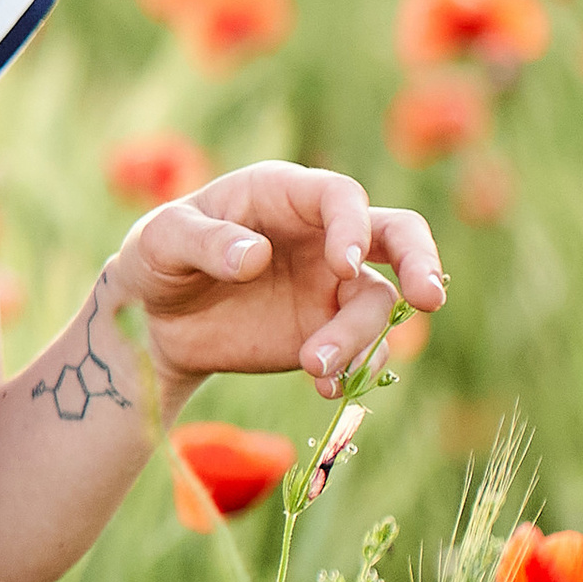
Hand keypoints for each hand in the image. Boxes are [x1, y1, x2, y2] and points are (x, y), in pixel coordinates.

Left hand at [110, 162, 445, 412]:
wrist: (154, 320)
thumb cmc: (156, 257)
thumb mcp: (161, 240)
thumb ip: (203, 242)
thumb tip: (256, 258)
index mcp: (284, 194)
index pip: (341, 197)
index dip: (352, 226)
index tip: (344, 264)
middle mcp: (321, 234)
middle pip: (397, 235)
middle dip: (420, 260)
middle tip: (429, 298)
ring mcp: (330, 285)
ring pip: (379, 303)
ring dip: (361, 337)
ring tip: (316, 367)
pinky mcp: (326, 330)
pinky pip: (362, 348)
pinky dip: (356, 368)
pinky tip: (327, 387)